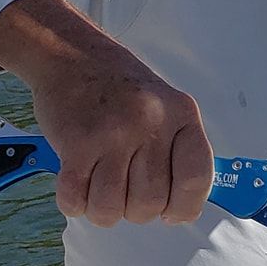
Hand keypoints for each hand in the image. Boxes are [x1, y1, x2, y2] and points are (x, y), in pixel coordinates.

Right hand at [0, 0, 213, 226]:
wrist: (70, 54)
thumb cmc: (119, 88)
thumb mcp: (164, 107)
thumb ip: (176, 151)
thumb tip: (181, 210)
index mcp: (181, 115)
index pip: (196, 179)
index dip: (184, 206)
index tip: (171, 211)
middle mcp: (150, 123)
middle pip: (151, 203)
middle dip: (136, 211)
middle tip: (125, 191)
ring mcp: (112, 134)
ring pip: (112, 209)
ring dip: (103, 210)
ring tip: (99, 189)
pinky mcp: (76, 143)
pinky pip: (76, 200)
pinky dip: (74, 203)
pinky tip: (77, 185)